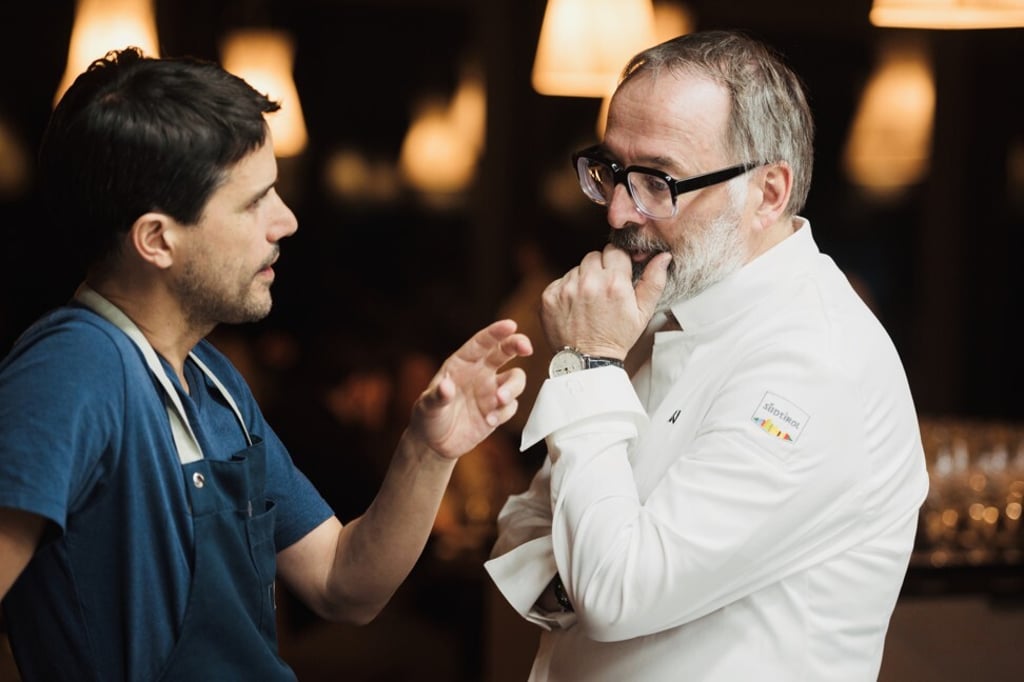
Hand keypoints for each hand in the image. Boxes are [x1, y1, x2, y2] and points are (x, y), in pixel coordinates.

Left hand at [408, 319, 531, 458]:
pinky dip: (504, 412)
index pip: (482, 343)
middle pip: (505, 352)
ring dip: (512, 388)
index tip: (510, 325)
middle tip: (526, 348)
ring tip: (499, 400)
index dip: (496, 332)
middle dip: (518, 345)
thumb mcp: (427, 407)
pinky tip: (489, 421)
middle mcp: (480, 373)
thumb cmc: (428, 417)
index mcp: (462, 364)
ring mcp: (491, 392)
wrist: (435, 443)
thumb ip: (437, 397)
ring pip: (515, 379)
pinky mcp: (497, 411)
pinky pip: (511, 407)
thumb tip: (446, 387)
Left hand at [540, 244, 670, 357]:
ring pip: (576, 269)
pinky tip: (575, 308)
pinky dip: (566, 291)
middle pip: (593, 256)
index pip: (614, 250)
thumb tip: (662, 256)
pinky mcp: (549, 296)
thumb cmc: (617, 337)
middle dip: (599, 269)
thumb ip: (654, 281)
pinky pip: (560, 281)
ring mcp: (566, 289)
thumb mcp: (643, 313)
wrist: (587, 362)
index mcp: (614, 283)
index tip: (617, 275)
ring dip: (582, 280)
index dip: (617, 262)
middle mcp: (588, 282)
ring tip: (589, 303)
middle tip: (603, 292)